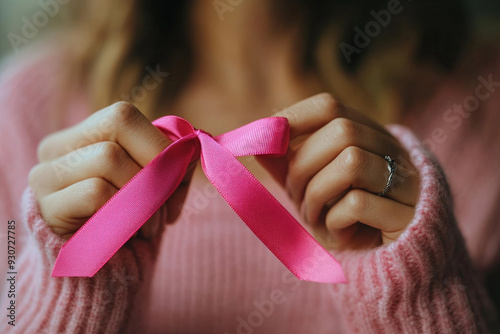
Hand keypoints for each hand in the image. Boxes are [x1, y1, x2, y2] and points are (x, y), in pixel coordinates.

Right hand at [29, 102, 193, 239]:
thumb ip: (172, 162)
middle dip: (153, 161)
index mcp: (84, 136)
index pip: (123, 115)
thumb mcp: (157, 185)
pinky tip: (131, 233)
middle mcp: (58, 147)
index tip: (178, 173)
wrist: (105, 272)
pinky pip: (96, 192)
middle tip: (166, 196)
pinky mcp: (46, 208)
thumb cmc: (132, 221)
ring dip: (143, 194)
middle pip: (116, 125)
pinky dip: (125, 212)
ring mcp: (45, 175)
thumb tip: (188, 150)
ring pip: (108, 157)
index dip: (158, 142)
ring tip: (150, 223)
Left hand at [258, 94, 419, 248]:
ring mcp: (405, 180)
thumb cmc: (344, 217)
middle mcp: (392, 150)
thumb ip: (287, 166)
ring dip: (317, 193)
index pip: (330, 106)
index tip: (266, 142)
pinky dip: (335, 220)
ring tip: (314, 216)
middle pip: (341, 131)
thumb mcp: (311, 188)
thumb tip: (256, 144)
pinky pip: (359, 203)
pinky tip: (339, 232)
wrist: (388, 258)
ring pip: (351, 162)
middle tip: (295, 197)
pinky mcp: (407, 213)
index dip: (292, 119)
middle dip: (302, 165)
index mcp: (367, 136)